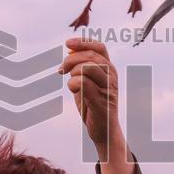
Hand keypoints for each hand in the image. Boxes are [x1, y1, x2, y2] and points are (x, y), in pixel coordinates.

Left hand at [59, 38, 131, 173]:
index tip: (67, 44)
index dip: (83, 42)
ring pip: (88, 68)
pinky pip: (84, 84)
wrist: (103, 131)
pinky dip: (73, 84)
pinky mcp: (101, 101)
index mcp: (110, 69)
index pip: (100, 47)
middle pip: (91, 56)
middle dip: (72, 59)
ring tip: (69, 81)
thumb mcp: (86, 82)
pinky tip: (72, 90)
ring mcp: (108, 89)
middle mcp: (112, 76)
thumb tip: (69, 51)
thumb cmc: (93, 105)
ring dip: (73, 72)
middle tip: (61, 69)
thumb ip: (81, 67)